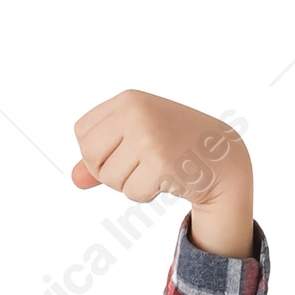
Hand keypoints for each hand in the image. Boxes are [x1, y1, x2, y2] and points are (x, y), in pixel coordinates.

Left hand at [71, 88, 252, 254]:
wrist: (219, 157)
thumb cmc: (174, 146)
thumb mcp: (135, 141)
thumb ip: (102, 157)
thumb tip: (74, 179)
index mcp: (127, 100)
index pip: (82, 134)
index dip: (97, 152)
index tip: (125, 149)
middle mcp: (136, 112)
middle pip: (91, 158)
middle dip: (109, 172)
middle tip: (140, 163)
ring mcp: (148, 136)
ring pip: (110, 179)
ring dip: (130, 184)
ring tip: (156, 168)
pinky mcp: (160, 162)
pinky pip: (131, 192)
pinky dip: (146, 194)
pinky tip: (167, 177)